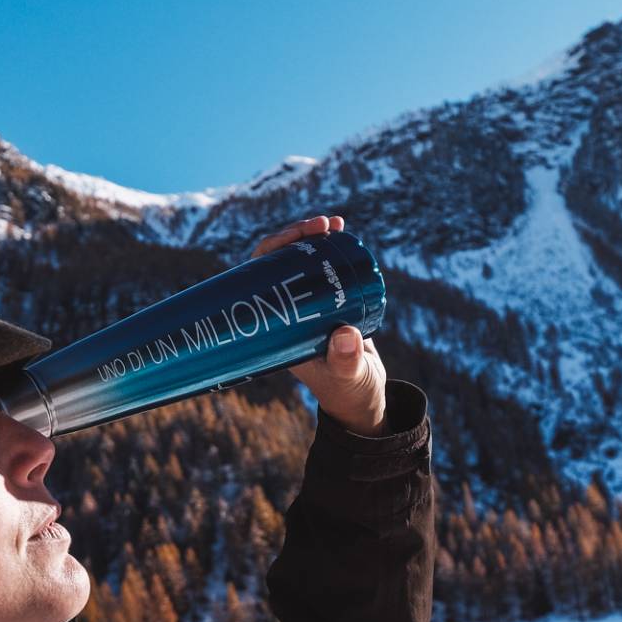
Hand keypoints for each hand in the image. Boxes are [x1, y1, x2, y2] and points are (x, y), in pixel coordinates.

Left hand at [249, 215, 388, 436]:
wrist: (361, 398)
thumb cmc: (349, 391)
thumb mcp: (348, 377)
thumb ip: (346, 361)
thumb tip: (345, 334)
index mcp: (276, 325)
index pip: (260, 277)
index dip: (273, 250)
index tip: (295, 237)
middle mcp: (287, 310)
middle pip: (279, 261)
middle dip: (296, 236)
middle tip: (322, 224)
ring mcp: (307, 304)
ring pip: (301, 260)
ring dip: (314, 237)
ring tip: (335, 223)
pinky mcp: (328, 302)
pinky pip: (323, 268)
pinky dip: (331, 247)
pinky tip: (341, 230)